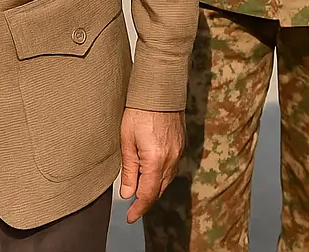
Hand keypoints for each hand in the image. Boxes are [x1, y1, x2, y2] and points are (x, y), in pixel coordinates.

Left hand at [119, 107, 183, 223]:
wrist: (160, 90)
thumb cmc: (139, 111)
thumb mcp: (127, 140)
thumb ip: (129, 169)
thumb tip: (127, 193)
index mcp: (156, 160)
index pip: (147, 194)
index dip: (138, 209)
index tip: (130, 217)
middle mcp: (171, 159)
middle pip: (158, 189)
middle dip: (145, 201)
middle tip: (132, 208)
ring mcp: (178, 152)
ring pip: (166, 180)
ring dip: (153, 188)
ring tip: (139, 192)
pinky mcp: (181, 145)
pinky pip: (171, 168)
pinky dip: (161, 176)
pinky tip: (152, 174)